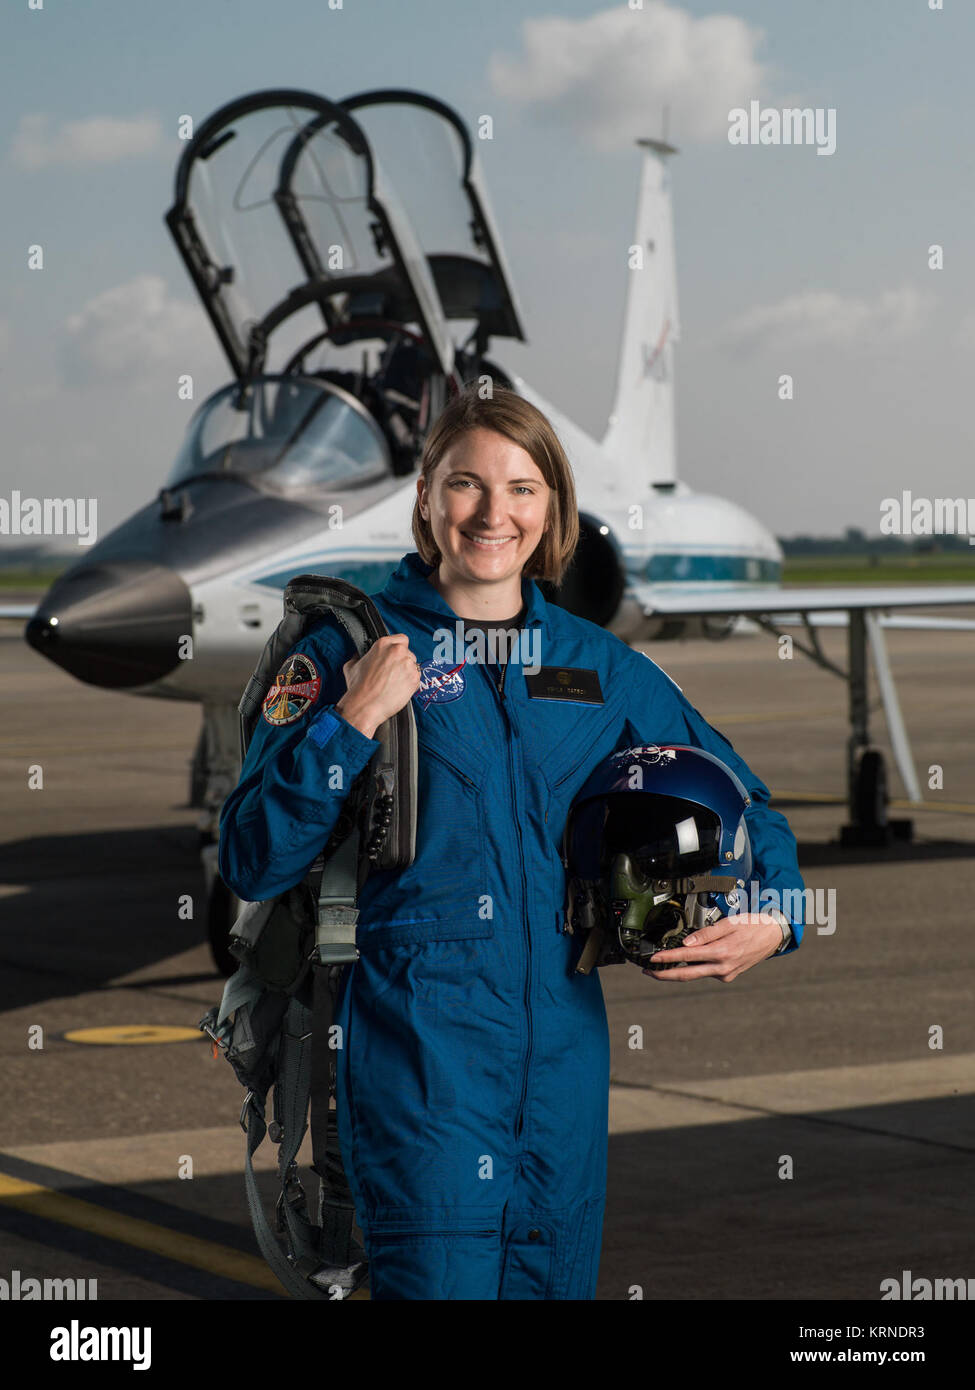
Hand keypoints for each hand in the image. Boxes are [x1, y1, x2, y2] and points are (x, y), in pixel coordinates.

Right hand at [335, 634, 421, 737]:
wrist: (365, 706)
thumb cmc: (358, 688)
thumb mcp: (351, 666)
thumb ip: (359, 656)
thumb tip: (359, 656)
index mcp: (383, 644)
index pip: (401, 639)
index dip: (399, 648)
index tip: (396, 656)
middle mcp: (398, 651)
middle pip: (408, 653)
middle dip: (403, 662)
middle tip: (393, 673)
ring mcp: (408, 665)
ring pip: (414, 665)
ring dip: (407, 672)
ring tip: (394, 683)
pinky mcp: (415, 678)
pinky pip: (417, 678)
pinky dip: (410, 683)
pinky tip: (398, 689)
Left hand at [640, 913, 782, 983]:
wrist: (773, 936)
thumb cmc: (752, 926)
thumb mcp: (729, 923)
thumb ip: (706, 933)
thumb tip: (686, 944)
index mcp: (722, 953)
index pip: (687, 958)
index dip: (667, 959)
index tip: (653, 959)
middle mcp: (722, 968)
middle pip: (687, 975)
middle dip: (664, 975)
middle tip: (647, 972)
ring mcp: (725, 974)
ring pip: (696, 975)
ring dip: (677, 972)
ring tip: (661, 966)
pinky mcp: (727, 976)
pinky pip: (706, 972)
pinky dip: (695, 967)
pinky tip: (689, 961)